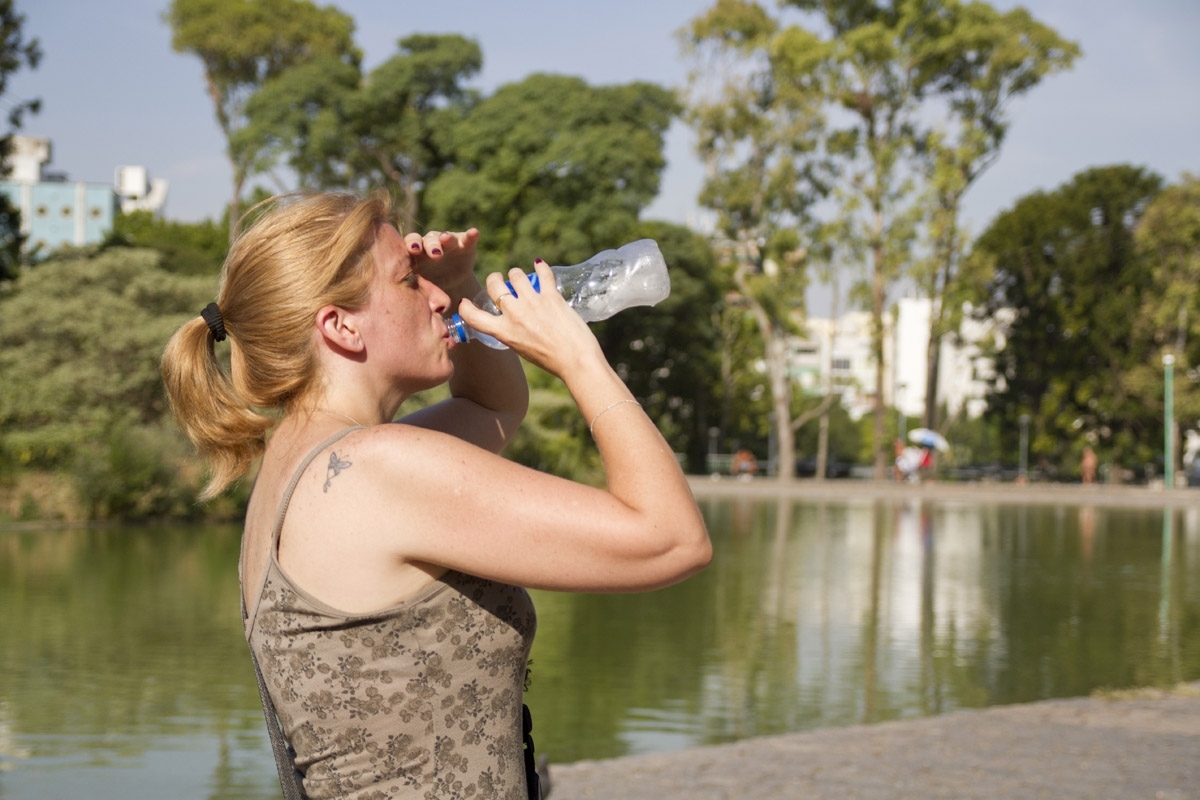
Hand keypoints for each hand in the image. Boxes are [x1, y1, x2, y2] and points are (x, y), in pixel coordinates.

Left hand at [405, 228, 479, 300]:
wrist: (451, 286)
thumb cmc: (433, 288)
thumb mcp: (427, 291)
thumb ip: (425, 295)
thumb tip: (428, 310)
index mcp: (417, 254)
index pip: (411, 244)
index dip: (412, 244)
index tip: (414, 250)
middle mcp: (430, 244)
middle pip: (428, 240)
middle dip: (431, 246)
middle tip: (435, 254)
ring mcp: (448, 243)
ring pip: (445, 237)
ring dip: (445, 238)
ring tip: (446, 239)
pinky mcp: (465, 244)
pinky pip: (467, 238)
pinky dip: (470, 235)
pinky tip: (474, 232)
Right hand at [459, 259, 605, 376]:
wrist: (576, 361)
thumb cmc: (551, 360)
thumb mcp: (521, 349)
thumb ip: (513, 331)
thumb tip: (513, 319)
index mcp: (503, 332)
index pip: (474, 317)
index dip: (466, 307)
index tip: (466, 303)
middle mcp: (514, 314)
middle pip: (494, 285)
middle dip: (495, 279)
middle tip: (500, 280)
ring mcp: (532, 302)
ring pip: (516, 275)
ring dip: (517, 274)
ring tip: (522, 278)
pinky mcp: (551, 296)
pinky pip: (542, 273)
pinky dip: (541, 267)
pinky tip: (539, 265)